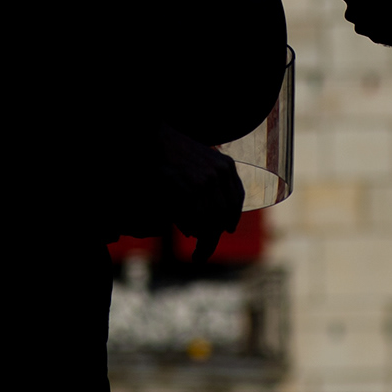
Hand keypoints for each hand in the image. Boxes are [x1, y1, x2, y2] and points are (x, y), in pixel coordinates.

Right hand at [156, 124, 243, 261]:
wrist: (155, 137)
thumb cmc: (172, 152)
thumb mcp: (197, 162)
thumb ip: (206, 187)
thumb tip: (199, 228)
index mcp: (225, 165)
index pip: (236, 197)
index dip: (233, 216)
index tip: (228, 229)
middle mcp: (220, 172)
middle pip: (225, 212)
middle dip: (216, 235)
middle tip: (204, 251)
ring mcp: (207, 180)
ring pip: (212, 218)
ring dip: (206, 240)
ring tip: (198, 253)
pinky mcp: (191, 188)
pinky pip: (197, 217)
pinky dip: (193, 230)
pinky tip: (188, 236)